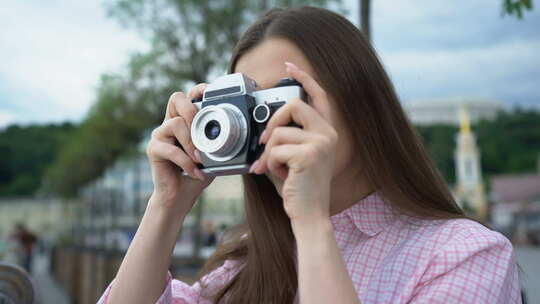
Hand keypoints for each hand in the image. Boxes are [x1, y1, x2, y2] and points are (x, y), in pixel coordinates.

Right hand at [146, 84, 213, 215]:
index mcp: (184, 121)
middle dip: (193, 111)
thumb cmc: (198, 173)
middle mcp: (169, 123)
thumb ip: (221, 141)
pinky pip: (172, 149)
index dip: (198, 90)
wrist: (181, 196)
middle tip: (203, 132)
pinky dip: (187, 162)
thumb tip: (242, 133)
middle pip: (176, 99)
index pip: (187, 96)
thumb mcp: (215, 154)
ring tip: (200, 159)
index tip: (210, 91)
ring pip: (175, 124)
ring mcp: (159, 135)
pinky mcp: (153, 149)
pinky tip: (195, 172)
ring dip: (192, 142)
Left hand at [250, 62, 337, 224]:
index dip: (305, 78)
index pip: (319, 96)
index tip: (290, 66)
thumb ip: (286, 138)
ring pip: (279, 132)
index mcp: (326, 132)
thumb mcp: (293, 157)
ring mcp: (321, 143)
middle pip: (293, 105)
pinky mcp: (309, 155)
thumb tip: (264, 129)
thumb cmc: (299, 188)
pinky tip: (281, 176)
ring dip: (270, 153)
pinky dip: (270, 164)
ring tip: (277, 169)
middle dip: (272, 122)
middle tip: (264, 141)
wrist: (309, 215)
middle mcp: (328, 134)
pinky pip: (275, 149)